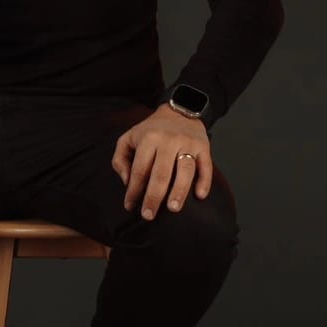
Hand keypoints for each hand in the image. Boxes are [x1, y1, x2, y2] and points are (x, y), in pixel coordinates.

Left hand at [111, 105, 211, 219]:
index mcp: (148, 139)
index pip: (140, 170)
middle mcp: (169, 141)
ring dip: (179, 191)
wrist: (179, 111)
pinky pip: (206, 166)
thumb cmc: (150, 130)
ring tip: (173, 208)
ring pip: (185, 171)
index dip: (134, 190)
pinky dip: (204, 181)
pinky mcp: (204, 147)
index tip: (129, 206)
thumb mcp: (128, 138)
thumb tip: (127, 181)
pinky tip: (199, 195)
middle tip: (148, 215)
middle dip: (153, 197)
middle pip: (161, 173)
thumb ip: (120, 159)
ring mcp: (188, 144)